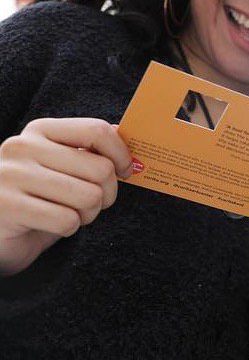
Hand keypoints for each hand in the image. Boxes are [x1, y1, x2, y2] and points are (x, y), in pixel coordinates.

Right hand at [0, 118, 132, 273]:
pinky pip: (67, 220)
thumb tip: (123, 130)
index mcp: (39, 130)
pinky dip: (69, 229)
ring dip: (88, 214)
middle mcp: (22, 147)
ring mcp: (11, 175)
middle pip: (101, 169)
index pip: (96, 130)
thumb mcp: (62, 169)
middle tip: (90, 204)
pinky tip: (51, 226)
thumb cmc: (35, 199)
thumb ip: (88, 151)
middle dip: (107, 194)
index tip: (125, 172)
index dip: (122, 155)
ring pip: (89, 196)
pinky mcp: (7, 206)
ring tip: (69, 214)